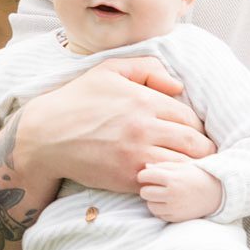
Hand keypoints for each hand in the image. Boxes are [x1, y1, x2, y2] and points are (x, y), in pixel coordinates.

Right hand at [11, 58, 212, 193]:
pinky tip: (165, 178)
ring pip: (185, 166)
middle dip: (203, 150)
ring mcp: (137, 155)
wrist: (45, 136)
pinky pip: (163, 181)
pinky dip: (169, 181)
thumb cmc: (77, 101)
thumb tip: (177, 86)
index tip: (192, 134)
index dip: (196, 127)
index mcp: (144, 100)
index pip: (190, 118)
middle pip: (196, 144)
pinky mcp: (127, 177)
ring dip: (191, 168)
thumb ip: (147, 68)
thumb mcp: (109, 70)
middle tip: (199, 154)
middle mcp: (145, 128)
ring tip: (188, 169)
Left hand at [136, 161, 223, 222]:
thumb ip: (163, 166)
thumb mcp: (182, 166)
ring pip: (150, 205)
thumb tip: (145, 167)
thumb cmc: (197, 176)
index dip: (144, 175)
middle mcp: (172, 194)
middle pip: (145, 192)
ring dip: (153, 200)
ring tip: (163, 195)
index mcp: (172, 178)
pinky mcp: (176, 218)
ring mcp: (174, 207)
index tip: (148, 176)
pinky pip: (159, 215)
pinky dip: (160, 210)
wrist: (217, 193)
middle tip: (156, 186)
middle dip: (148, 188)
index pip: (145, 176)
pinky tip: (169, 203)